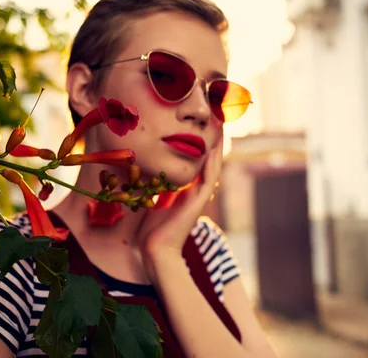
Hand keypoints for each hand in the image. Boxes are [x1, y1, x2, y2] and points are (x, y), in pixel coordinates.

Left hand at [137, 135, 223, 278]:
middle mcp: (196, 190)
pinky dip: (213, 161)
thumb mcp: (153, 198)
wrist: (156, 250)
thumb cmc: (150, 228)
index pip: (198, 160)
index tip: (201, 122)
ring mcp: (200, 195)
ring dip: (218, 145)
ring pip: (213, 164)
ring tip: (221, 124)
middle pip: (209, 158)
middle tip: (217, 116)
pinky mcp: (199, 201)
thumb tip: (146, 169)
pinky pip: (209, 177)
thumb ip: (156, 185)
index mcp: (187, 188)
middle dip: (212, 138)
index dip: (201, 141)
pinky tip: (215, 146)